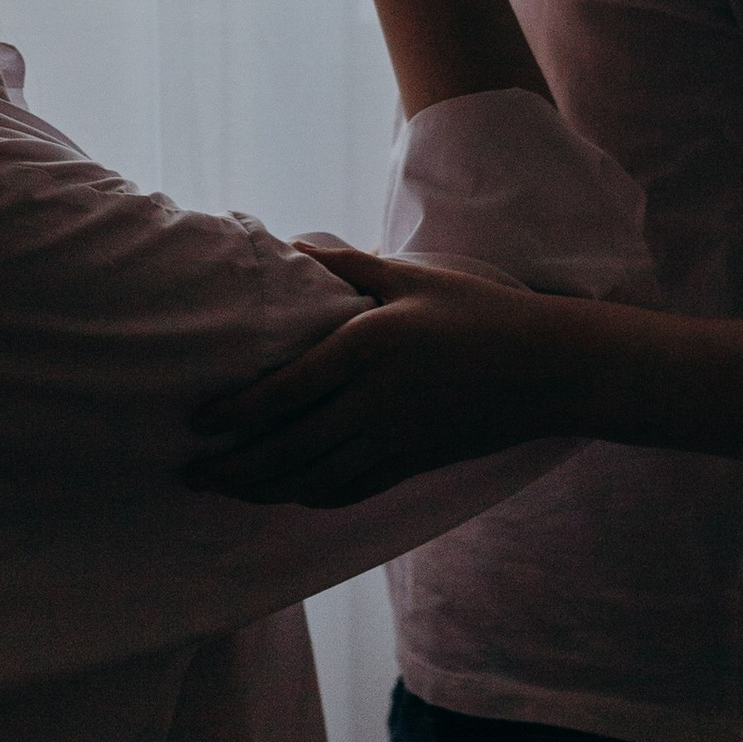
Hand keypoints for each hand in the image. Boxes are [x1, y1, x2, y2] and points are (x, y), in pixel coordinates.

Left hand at [187, 242, 588, 506]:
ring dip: (265, 490)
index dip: (236, 413)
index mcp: (368, 349)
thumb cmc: (480, 312)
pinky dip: (313, 497)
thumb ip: (349, 263)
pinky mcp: (415, 463)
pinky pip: (353, 490)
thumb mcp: (413, 278)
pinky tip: (290, 494)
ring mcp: (396, 440)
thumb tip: (293, 243)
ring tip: (228, 489)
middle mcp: (376, 403)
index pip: (286, 392)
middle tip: (193, 474)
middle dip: (235, 467)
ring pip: (315, 479)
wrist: (549, 369)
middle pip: (289, 447)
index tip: (198, 424)